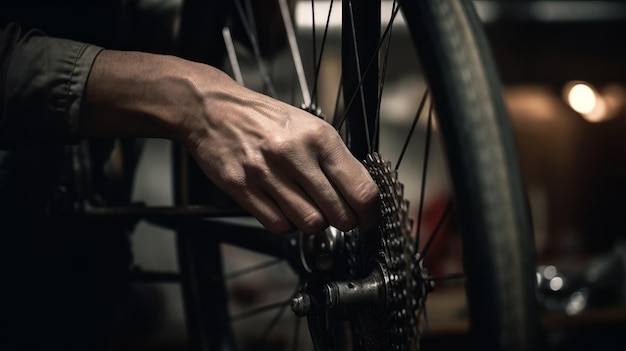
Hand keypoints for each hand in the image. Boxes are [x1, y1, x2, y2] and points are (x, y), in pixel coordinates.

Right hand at [184, 70, 379, 233]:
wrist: (213, 109)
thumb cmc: (265, 118)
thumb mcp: (309, 126)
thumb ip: (335, 158)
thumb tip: (360, 194)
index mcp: (319, 137)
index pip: (361, 189)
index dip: (371, 214)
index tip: (370, 221)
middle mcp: (295, 155)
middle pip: (339, 214)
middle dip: (344, 221)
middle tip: (339, 215)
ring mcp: (267, 174)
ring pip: (311, 224)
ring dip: (314, 223)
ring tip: (308, 208)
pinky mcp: (243, 189)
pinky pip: (279, 226)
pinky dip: (286, 224)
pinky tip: (284, 207)